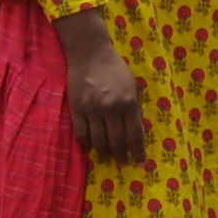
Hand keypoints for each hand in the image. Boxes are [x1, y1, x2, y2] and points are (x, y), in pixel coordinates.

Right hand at [61, 20, 146, 163]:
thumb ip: (134, 107)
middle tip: (123, 162)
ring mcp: (92, 110)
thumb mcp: (132, 86)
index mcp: (128, 102)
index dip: (138, 151)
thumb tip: (134, 131)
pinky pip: (82, 134)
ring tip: (108, 155)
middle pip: (116, 142)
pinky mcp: (77, 109)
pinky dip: (87, 143)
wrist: (91, 54)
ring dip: (104, 152)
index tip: (140, 163)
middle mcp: (111, 108)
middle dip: (121, 156)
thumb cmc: (115, 69)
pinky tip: (92, 144)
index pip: (135, 134)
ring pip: (98, 141)